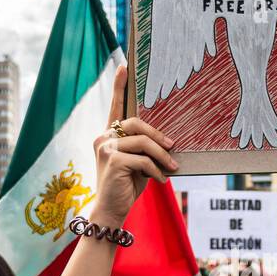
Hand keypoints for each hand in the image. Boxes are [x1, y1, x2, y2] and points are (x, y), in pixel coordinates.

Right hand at [92, 66, 178, 224]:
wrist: (111, 210)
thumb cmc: (127, 186)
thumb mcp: (138, 163)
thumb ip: (145, 147)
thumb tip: (168, 140)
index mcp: (108, 135)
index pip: (115, 107)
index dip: (119, 86)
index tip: (125, 66)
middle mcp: (103, 137)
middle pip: (137, 123)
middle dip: (159, 136)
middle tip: (173, 147)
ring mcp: (105, 148)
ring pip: (143, 142)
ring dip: (162, 156)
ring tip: (172, 167)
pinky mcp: (112, 160)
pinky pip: (143, 159)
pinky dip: (156, 170)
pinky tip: (160, 180)